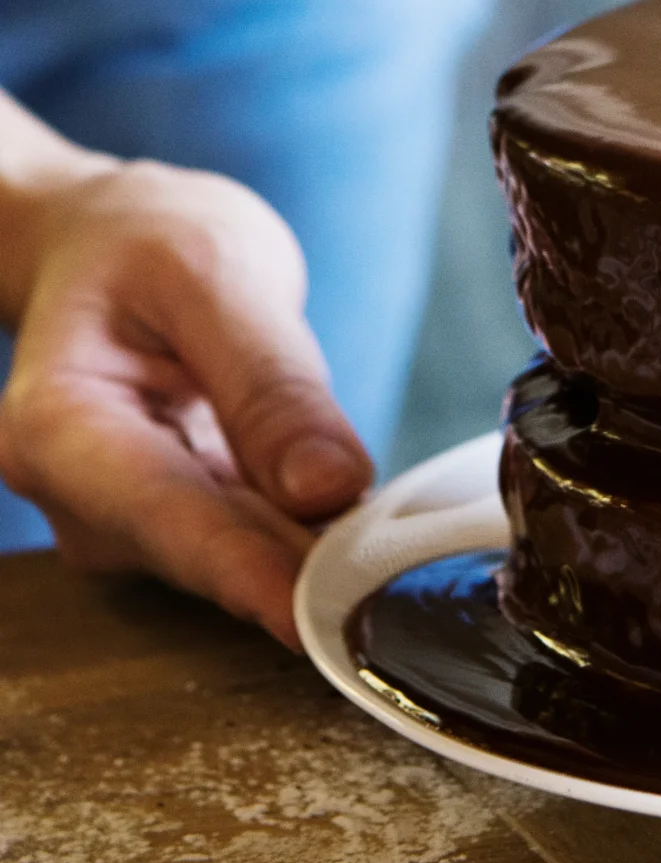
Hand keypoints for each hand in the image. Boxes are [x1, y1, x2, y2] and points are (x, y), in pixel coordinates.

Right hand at [0, 159, 370, 645]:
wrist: (109, 245)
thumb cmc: (151, 243)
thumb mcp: (215, 274)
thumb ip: (268, 380)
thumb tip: (328, 488)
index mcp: (57, 427)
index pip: (162, 514)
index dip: (244, 571)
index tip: (312, 618)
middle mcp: (79, 497)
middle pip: (206, 550)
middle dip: (304, 567)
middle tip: (401, 577)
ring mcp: (124, 523)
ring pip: (241, 555)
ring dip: (316, 545)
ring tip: (391, 526)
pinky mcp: (176, 526)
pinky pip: (258, 540)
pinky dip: (311, 529)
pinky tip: (362, 515)